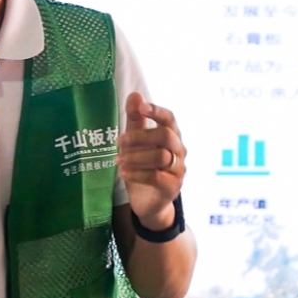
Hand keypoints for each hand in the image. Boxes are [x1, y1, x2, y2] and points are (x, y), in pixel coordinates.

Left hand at [116, 92, 185, 230]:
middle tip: (118, 142)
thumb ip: (136, 120)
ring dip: (135, 157)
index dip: (157, 111)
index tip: (141, 107)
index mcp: (172, 136)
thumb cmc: (143, 167)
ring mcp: (178, 170)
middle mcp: (179, 151)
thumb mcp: (135, 143)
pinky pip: (156, 177)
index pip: (169, 119)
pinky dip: (136, 174)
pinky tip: (123, 173)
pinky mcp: (172, 187)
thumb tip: (135, 95)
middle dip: (139, 137)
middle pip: (165, 136)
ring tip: (118, 160)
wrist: (148, 202)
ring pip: (160, 157)